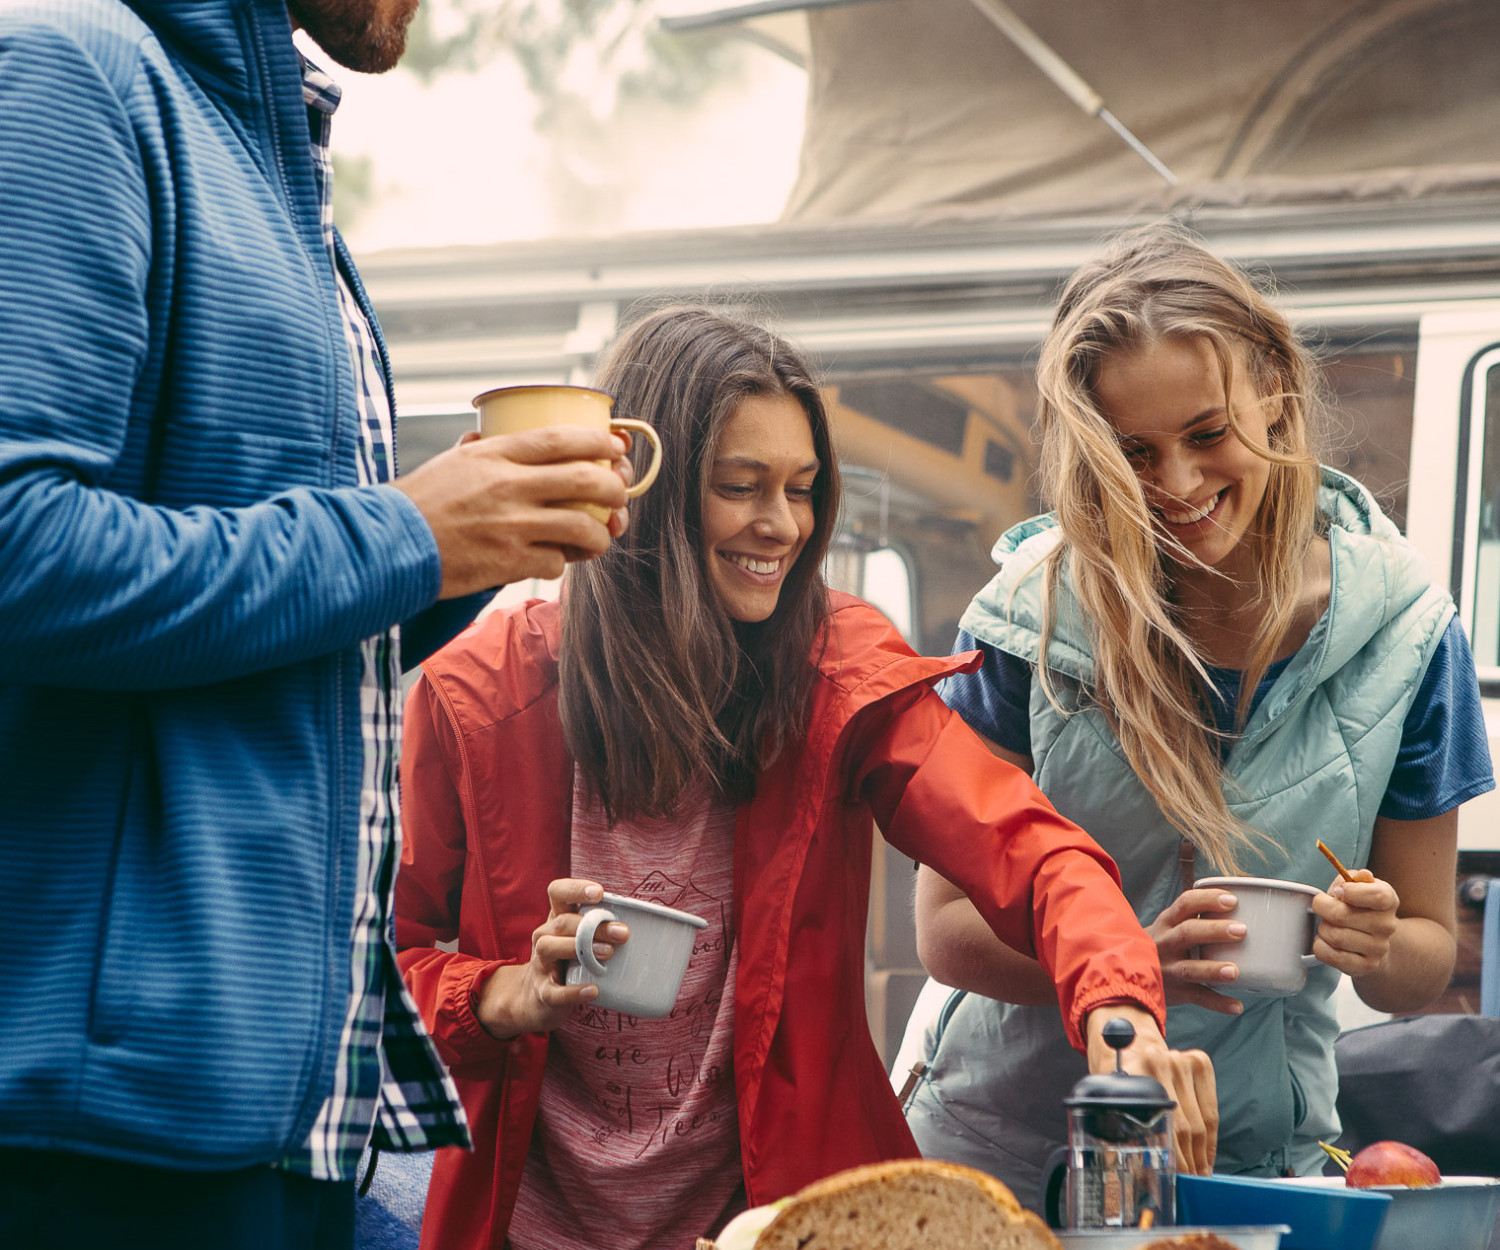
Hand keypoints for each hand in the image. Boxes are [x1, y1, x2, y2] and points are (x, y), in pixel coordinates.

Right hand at [391, 427, 631, 597]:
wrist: (388, 545)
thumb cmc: (417, 503)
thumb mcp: (449, 462)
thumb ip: (480, 450)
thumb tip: (488, 436)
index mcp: (495, 454)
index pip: (562, 439)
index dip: (599, 443)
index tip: (616, 448)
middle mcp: (508, 485)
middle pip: (586, 479)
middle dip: (615, 488)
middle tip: (619, 495)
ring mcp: (511, 525)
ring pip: (582, 526)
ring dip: (601, 534)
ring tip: (600, 537)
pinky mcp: (508, 562)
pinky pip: (557, 562)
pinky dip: (563, 562)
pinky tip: (557, 559)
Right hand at [473, 879, 629, 1039]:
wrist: (537, 999)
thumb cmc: (569, 961)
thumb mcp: (581, 940)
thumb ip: (602, 928)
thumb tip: (646, 924)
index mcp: (557, 919)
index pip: (558, 892)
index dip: (576, 889)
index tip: (599, 893)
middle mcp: (545, 936)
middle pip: (563, 922)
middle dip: (593, 925)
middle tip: (622, 933)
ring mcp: (541, 964)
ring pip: (549, 947)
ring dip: (580, 948)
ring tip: (608, 953)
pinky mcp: (543, 992)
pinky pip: (555, 991)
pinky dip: (574, 991)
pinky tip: (594, 990)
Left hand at [1085, 1004, 1217, 1176]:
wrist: (1129, 1047)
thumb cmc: (1121, 1083)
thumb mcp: (1112, 1104)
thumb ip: (1122, 1131)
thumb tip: (1138, 1175)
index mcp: (1131, 1074)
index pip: (1161, 1127)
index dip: (1172, 1159)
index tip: (1173, 1180)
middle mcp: (1158, 1061)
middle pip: (1185, 1128)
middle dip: (1188, 1162)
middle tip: (1188, 1182)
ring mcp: (1181, 1059)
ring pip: (1200, 1122)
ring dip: (1201, 1155)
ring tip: (1197, 1174)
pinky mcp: (1199, 1061)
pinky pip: (1211, 1109)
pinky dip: (1210, 1138)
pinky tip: (1205, 1156)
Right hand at [1147, 887, 1246, 1014]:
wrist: (1131, 972)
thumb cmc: (1164, 944)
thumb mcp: (1170, 927)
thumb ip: (1197, 918)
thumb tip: (1246, 907)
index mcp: (1167, 922)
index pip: (1185, 904)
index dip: (1208, 900)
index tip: (1232, 900)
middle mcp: (1165, 943)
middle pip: (1187, 933)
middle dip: (1214, 930)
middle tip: (1242, 930)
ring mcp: (1169, 969)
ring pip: (1190, 968)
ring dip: (1213, 969)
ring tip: (1235, 971)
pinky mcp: (1176, 992)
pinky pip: (1198, 997)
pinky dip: (1218, 1003)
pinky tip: (1237, 1006)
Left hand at [1312, 870, 1398, 978]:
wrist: (1373, 941)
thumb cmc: (1358, 908)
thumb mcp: (1356, 886)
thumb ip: (1352, 878)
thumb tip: (1362, 875)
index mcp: (1388, 901)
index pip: (1378, 896)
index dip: (1351, 892)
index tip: (1339, 892)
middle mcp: (1387, 925)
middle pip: (1341, 915)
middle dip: (1323, 909)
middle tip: (1325, 908)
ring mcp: (1378, 948)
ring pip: (1335, 936)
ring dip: (1323, 929)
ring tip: (1329, 926)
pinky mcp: (1366, 966)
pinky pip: (1331, 956)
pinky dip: (1321, 946)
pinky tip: (1327, 941)